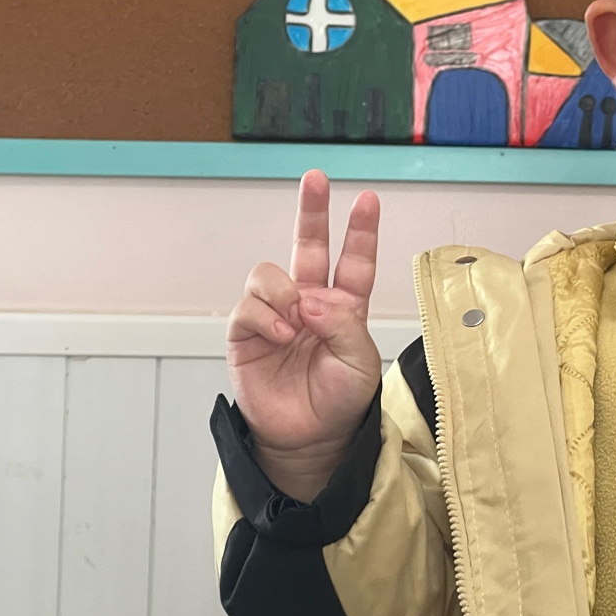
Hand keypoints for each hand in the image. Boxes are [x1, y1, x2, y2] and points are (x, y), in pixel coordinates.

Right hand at [227, 169, 381, 500]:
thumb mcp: (359, 362)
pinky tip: (279, 334)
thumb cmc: (340, 399)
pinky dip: (265, 316)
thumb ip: (342, 325)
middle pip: (310, 246)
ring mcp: (278, 314)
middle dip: (312, 211)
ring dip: (284, 292)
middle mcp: (311, 302)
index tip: (368, 199)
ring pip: (271, 273)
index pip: (355, 260)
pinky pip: (249, 306)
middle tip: (315, 178)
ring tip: (294, 323)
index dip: (361, 231)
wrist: (309, 438)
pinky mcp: (247, 333)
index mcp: (346, 305)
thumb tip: (310, 298)